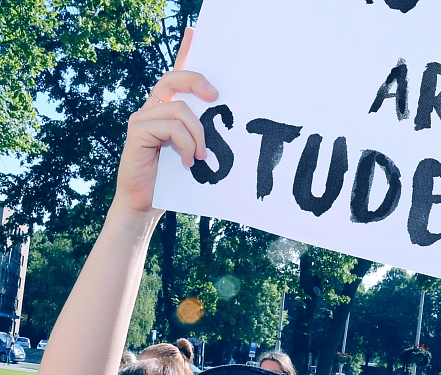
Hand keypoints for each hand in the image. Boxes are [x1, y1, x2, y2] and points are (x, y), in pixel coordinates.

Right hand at [113, 28, 217, 217]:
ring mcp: (143, 117)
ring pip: (180, 108)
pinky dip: (185, 144)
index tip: (196, 31)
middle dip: (198, 81)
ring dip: (198, 135)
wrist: (147, 204)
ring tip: (201, 157)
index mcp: (168, 110)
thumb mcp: (195, 152)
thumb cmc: (175, 181)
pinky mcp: (138, 130)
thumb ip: (204, 133)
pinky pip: (170, 126)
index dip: (186, 51)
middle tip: (216, 97)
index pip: (178, 74)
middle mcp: (154, 107)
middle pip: (175, 78)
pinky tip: (188, 162)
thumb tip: (229, 119)